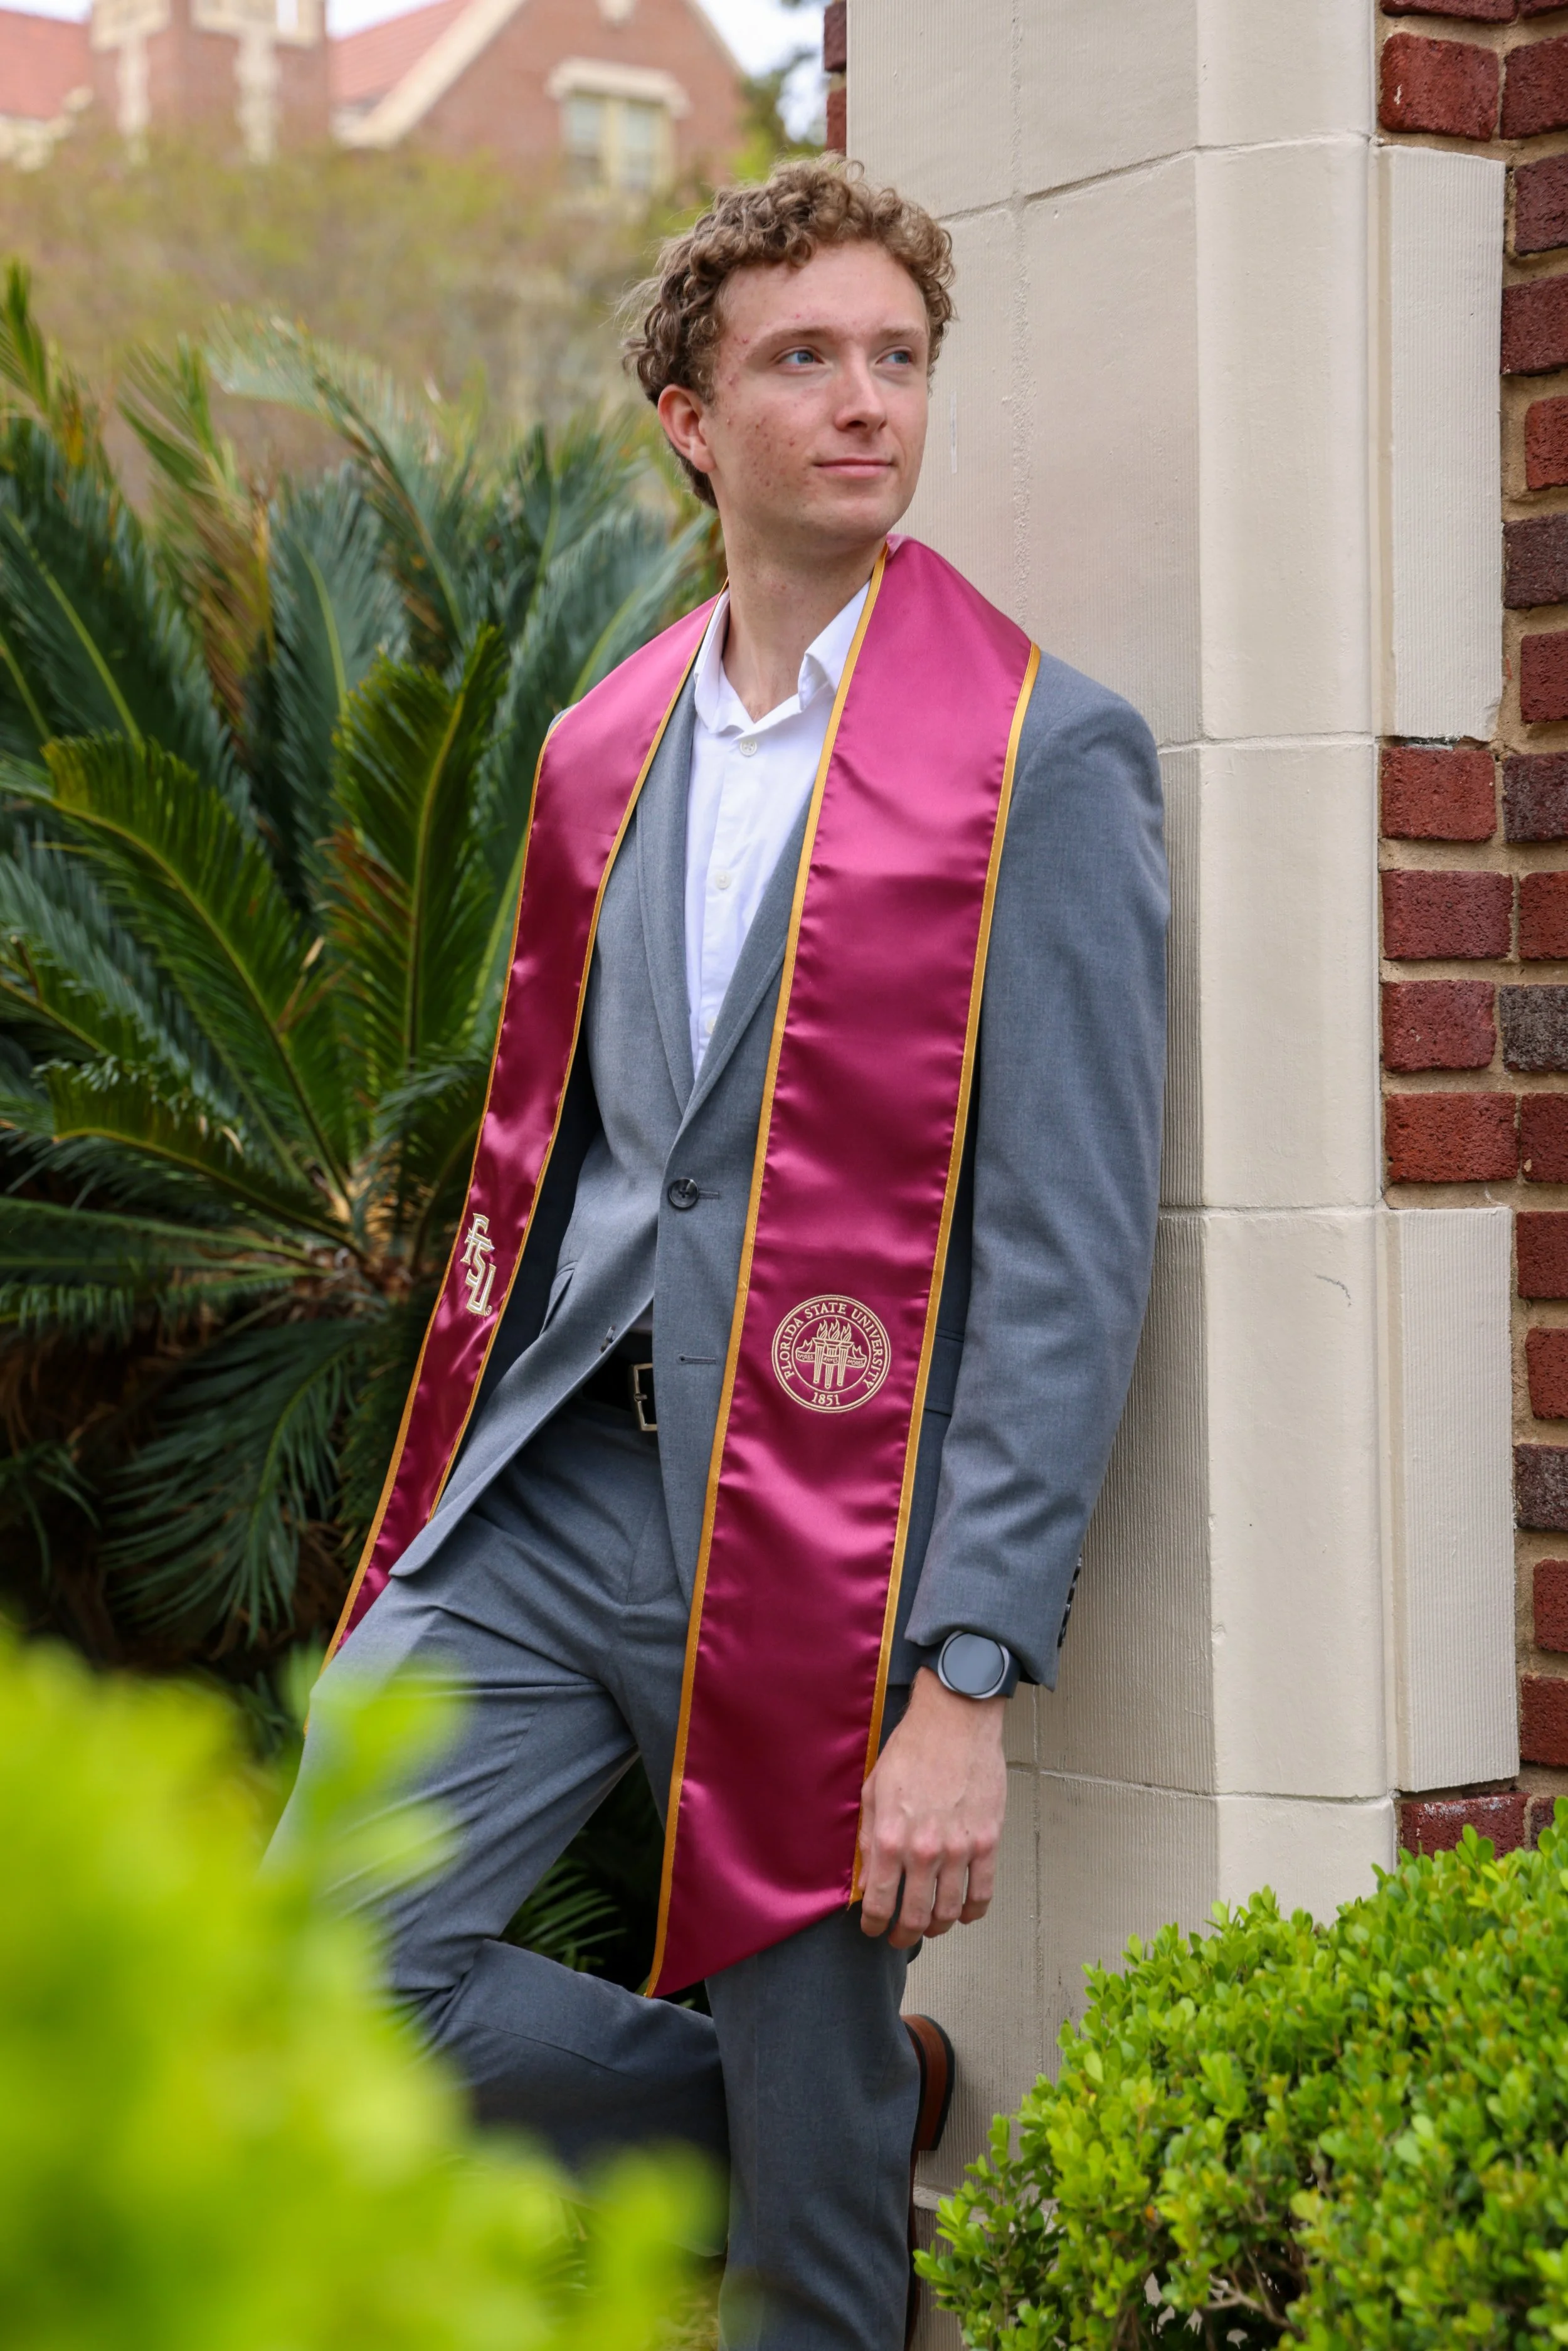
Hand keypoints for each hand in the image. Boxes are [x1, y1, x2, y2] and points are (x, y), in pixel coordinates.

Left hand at [857, 1666, 1007, 1947]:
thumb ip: (869, 1841)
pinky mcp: (988, 1841)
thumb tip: (866, 1882)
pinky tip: (964, 1914)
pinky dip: (973, 1911)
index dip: (874, 1924)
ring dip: (938, 1926)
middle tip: (899, 1937)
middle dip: (904, 1934)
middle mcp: (925, 1850)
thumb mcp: (874, 1792)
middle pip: (916, 1915)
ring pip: (951, 1910)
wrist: (955, 1721)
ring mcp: (960, 1848)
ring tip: (930, 1926)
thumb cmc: (912, 1750)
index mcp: (892, 1838)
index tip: (873, 1928)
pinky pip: (983, 1892)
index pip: (880, 1902)